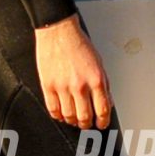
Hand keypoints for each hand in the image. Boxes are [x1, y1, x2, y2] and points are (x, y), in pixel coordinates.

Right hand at [34, 15, 113, 129]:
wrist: (58, 31)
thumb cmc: (78, 43)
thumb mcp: (99, 63)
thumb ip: (104, 85)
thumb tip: (106, 103)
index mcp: (96, 79)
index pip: (102, 110)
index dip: (102, 122)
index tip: (101, 124)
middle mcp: (80, 85)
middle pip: (85, 117)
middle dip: (87, 124)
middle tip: (86, 124)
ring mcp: (63, 87)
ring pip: (69, 116)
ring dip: (72, 121)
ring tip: (74, 119)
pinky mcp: (48, 86)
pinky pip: (53, 109)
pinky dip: (58, 115)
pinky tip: (61, 113)